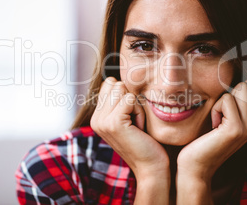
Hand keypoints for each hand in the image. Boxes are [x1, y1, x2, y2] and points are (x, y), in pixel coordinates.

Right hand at [90, 77, 169, 203]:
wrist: (152, 167)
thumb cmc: (146, 141)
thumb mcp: (128, 117)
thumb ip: (119, 100)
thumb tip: (116, 79)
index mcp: (97, 116)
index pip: (110, 84)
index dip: (126, 96)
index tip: (131, 118)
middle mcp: (95, 118)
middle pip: (116, 84)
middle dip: (131, 100)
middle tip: (135, 122)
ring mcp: (102, 121)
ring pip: (123, 90)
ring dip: (136, 106)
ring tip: (136, 125)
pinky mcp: (113, 123)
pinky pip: (130, 99)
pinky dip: (139, 111)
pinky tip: (139, 128)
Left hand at [176, 80, 246, 202]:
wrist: (195, 165)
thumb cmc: (203, 139)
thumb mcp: (221, 118)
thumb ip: (231, 102)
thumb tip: (233, 76)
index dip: (231, 92)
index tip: (221, 110)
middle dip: (227, 94)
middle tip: (218, 116)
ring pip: (239, 90)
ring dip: (221, 102)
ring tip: (216, 121)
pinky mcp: (237, 129)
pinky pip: (227, 99)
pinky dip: (216, 108)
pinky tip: (213, 126)